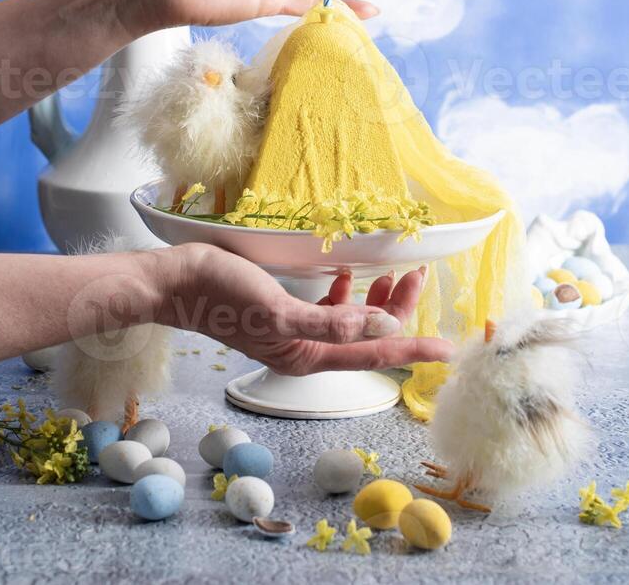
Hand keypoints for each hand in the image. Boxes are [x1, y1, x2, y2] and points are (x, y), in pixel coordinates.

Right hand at [159, 245, 451, 374]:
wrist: (181, 282)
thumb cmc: (225, 295)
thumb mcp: (280, 310)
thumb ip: (332, 322)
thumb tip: (384, 328)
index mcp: (308, 355)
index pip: (373, 354)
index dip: (413, 348)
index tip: (447, 347)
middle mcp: (307, 348)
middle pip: (367, 337)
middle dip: (398, 310)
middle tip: (418, 276)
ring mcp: (296, 331)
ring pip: (352, 323)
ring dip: (376, 301)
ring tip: (394, 272)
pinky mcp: (285, 312)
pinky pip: (329, 310)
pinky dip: (346, 295)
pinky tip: (350, 275)